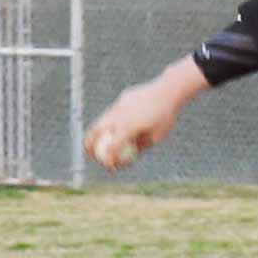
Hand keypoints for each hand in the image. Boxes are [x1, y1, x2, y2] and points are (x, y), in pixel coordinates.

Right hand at [84, 57, 206, 171]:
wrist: (169, 90)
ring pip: (101, 120)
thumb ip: (139, 147)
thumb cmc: (165, 117)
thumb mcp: (155, 137)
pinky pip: (113, 113)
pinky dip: (112, 122)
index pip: (112, 147)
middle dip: (89, 145)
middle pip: (96, 131)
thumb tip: (126, 159)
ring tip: (102, 143)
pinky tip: (126, 123)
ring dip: (98, 133)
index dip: (108, 159)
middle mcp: (119, 115)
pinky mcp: (122, 99)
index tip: (110, 166)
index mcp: (128, 127)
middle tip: (91, 155)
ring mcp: (118, 105)